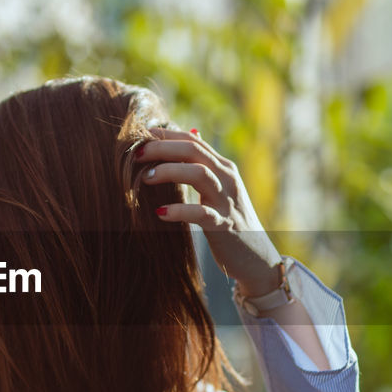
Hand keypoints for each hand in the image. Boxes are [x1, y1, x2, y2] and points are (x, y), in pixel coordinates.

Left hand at [134, 127, 282, 298]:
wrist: (255, 257)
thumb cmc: (229, 221)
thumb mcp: (220, 188)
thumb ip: (205, 164)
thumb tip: (191, 134)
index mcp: (223, 168)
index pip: (193, 141)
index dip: (166, 134)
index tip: (141, 134)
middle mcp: (227, 179)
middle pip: (194, 150)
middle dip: (162, 148)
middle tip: (136, 154)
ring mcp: (227, 201)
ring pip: (199, 174)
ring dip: (169, 171)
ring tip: (145, 178)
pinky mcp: (224, 225)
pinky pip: (200, 213)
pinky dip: (179, 210)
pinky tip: (160, 213)